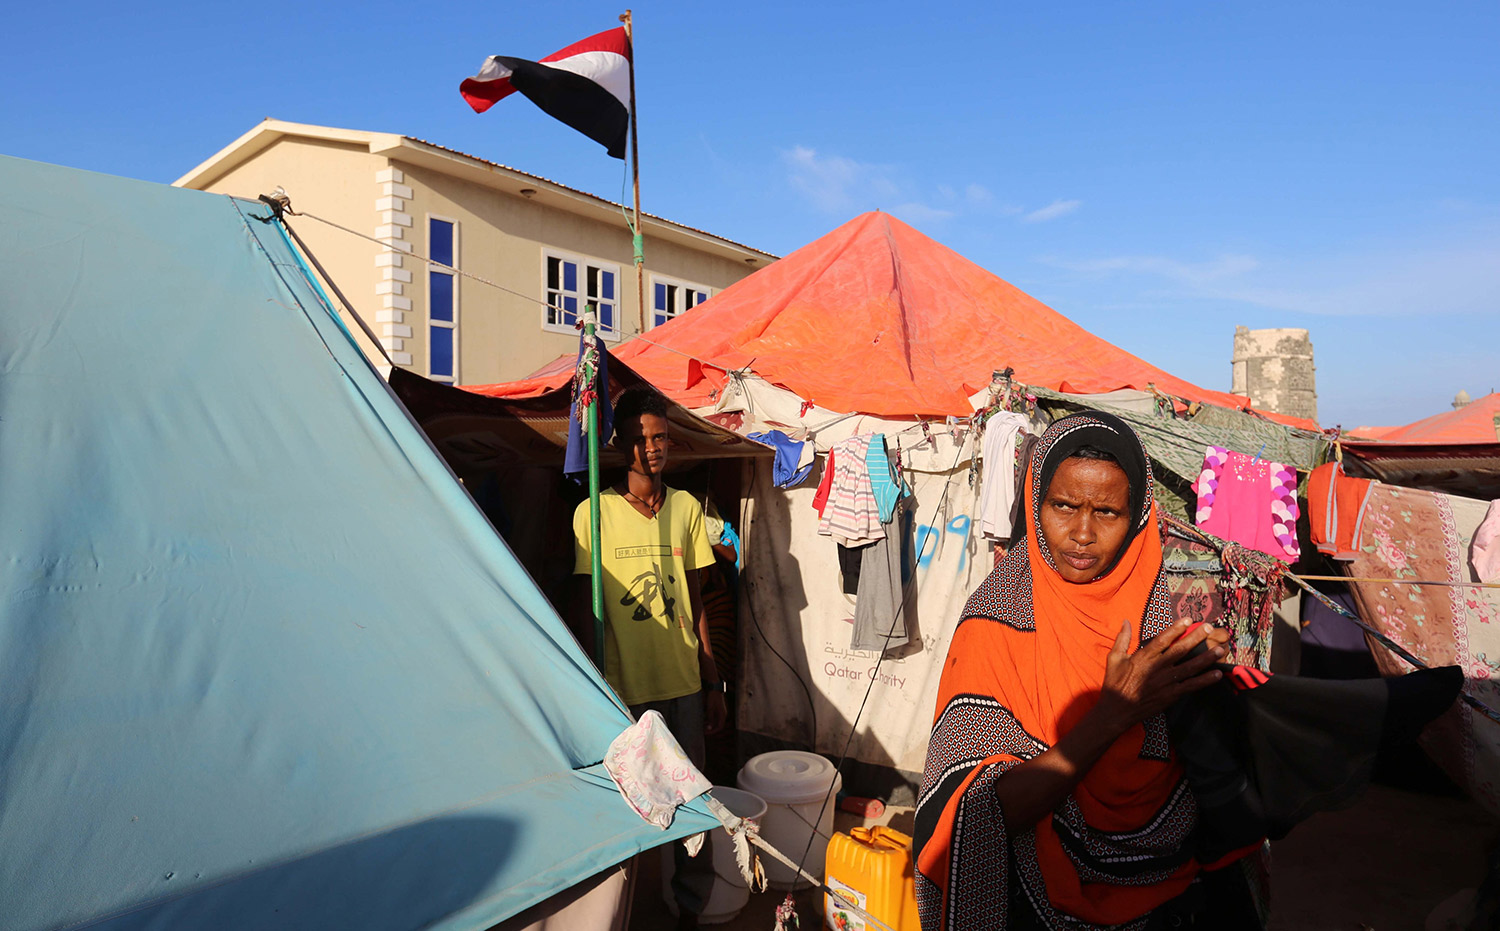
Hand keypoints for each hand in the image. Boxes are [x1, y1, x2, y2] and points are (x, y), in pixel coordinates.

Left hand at [705, 689, 728, 735]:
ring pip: (715, 722)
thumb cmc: (713, 697)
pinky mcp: (717, 710)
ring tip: (702, 727)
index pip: (720, 727)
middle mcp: (722, 715)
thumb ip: (710, 718)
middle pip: (717, 726)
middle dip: (710, 729)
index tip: (706, 733)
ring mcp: (720, 712)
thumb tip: (709, 728)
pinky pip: (714, 718)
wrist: (714, 688)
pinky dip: (709, 721)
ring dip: (709, 725)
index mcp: (723, 715)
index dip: (713, 732)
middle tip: (703, 732)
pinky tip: (703, 722)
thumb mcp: (710, 708)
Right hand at [1094, 618, 1227, 733]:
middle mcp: (1157, 668)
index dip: (1176, 628)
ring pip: (1190, 667)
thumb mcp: (1114, 658)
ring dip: (1206, 658)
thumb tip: (1126, 621)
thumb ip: (1122, 639)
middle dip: (1196, 638)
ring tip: (1220, 650)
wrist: (1117, 710)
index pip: (1163, 639)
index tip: (1188, 620)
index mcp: (1143, 657)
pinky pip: (1191, 686)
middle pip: (1180, 650)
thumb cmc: (1114, 683)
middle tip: (1210, 629)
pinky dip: (1205, 680)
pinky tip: (1217, 675)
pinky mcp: (1171, 695)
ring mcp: (1166, 682)